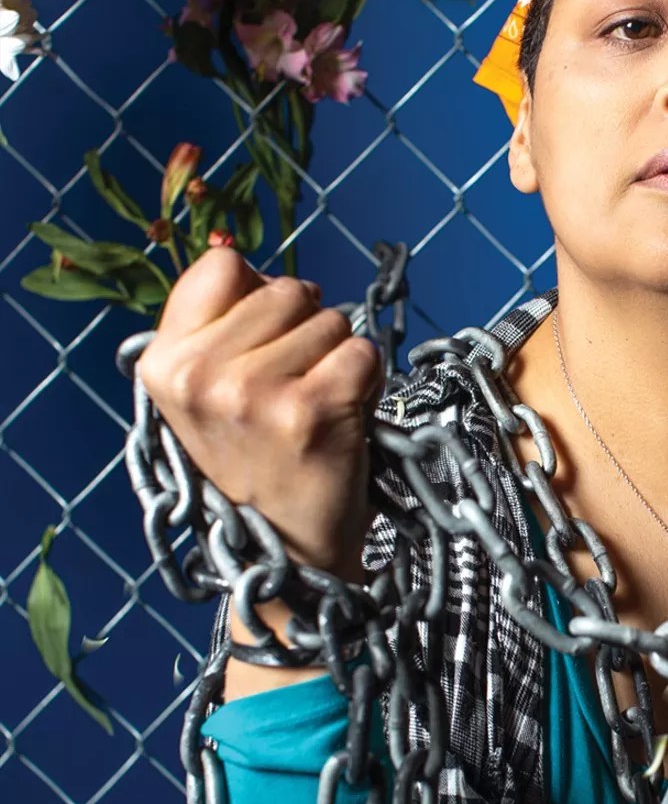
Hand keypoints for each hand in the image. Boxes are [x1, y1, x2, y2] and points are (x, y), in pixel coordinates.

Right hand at [137, 246, 384, 580]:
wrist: (288, 555)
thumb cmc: (257, 462)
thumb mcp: (205, 393)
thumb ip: (215, 324)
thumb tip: (232, 248)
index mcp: (163, 363)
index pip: (223, 265)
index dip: (260, 298)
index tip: (261, 348)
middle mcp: (200, 375)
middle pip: (288, 288)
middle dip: (307, 331)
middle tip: (294, 392)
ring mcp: (254, 393)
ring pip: (332, 320)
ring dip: (338, 359)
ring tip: (316, 410)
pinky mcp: (312, 411)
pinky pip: (364, 352)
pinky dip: (368, 382)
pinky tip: (344, 419)